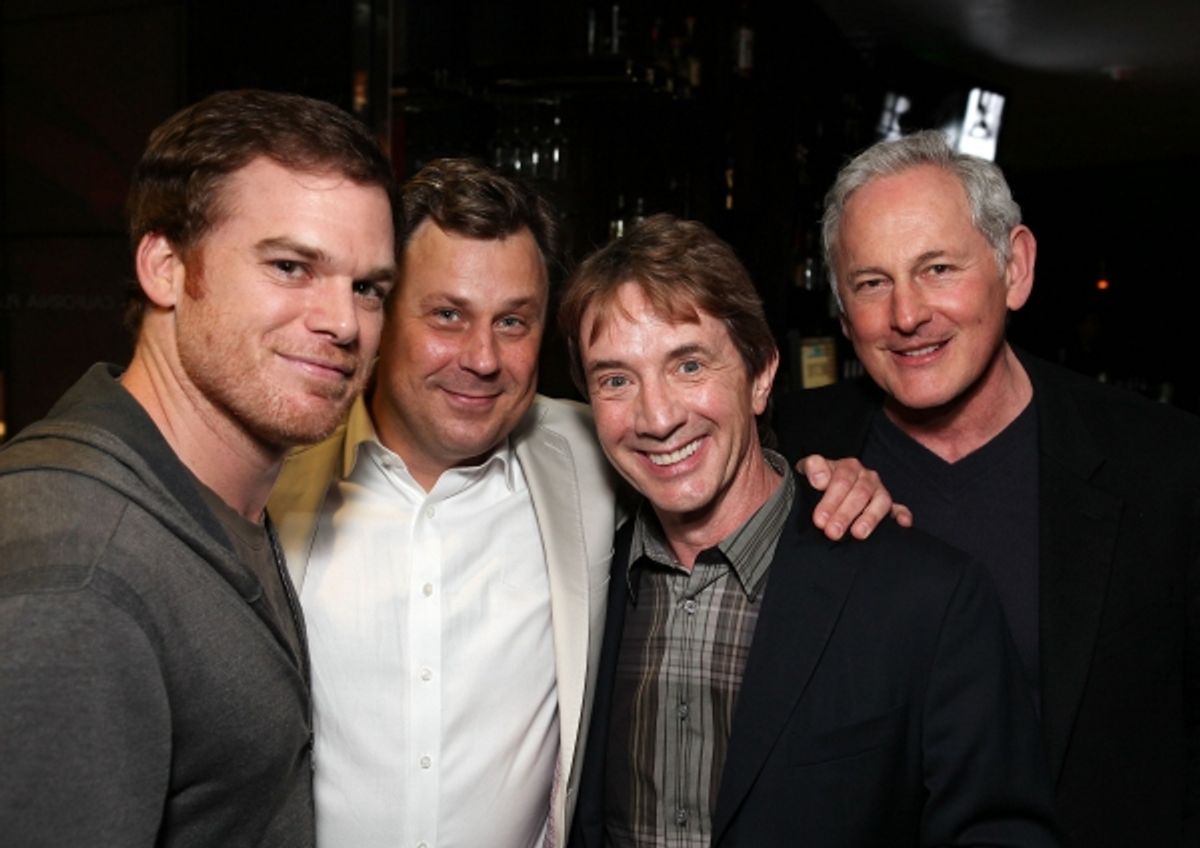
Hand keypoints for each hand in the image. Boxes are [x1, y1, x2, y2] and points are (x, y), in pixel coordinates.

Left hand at [797, 455, 912, 539]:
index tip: (819, 519)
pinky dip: (902, 515)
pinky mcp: (889, 506)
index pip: (841, 480)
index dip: (830, 500)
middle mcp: (866, 477)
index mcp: (848, 467)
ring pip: (880, 501)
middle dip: (844, 514)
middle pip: (859, 493)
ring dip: (869, 518)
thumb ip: (813, 468)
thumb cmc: (817, 481)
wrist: (824, 485)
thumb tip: (820, 480)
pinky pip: (899, 508)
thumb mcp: (808, 469)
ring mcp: (879, 491)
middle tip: (832, 532)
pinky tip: (902, 524)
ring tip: (858, 533)